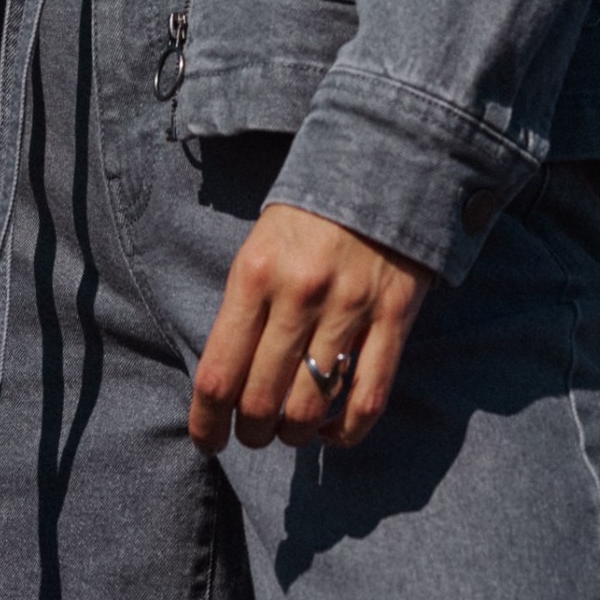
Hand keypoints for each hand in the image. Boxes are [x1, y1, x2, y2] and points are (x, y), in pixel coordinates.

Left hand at [188, 202, 431, 454]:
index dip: (205, 422)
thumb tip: (229, 380)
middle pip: (261, 400)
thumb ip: (245, 306)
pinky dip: (346, 431)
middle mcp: (298, 295)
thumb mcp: (260, 244)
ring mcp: (350, 308)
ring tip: (289, 430)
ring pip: (311, 407)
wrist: (384, 160)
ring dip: (293, 434)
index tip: (206, 440)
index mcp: (255, 274)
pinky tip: (332, 432)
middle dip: (249, 432)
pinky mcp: (393, 316)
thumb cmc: (310, 211)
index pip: (218, 374)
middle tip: (250, 434)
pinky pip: (368, 398)